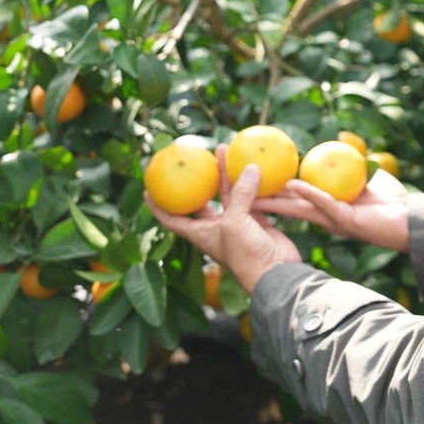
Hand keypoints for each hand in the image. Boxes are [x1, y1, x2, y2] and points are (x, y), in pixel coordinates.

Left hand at [145, 145, 300, 293]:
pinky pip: (251, 198)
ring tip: (224, 151)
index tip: (148, 190)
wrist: (275, 272)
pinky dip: (252, 184)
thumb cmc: (246, 254)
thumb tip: (250, 167)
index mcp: (200, 233)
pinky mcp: (256, 221)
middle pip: (203, 199)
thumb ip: (241, 194)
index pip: (172, 219)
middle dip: (199, 179)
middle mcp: (215, 228)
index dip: (158, 207)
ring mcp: (237, 224)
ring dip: (227, 175)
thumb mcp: (235, 223)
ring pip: (229, 194)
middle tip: (196, 159)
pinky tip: (252, 166)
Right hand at [253, 169, 410, 252]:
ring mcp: (334, 219)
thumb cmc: (390, 199)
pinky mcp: (346, 220)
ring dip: (277, 199)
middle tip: (238, 191)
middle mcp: (325, 216)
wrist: (411, 219)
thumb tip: (337, 145)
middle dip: (264, 201)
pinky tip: (293, 185)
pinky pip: (324, 204)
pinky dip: (309, 193)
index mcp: (326, 207)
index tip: (253, 180)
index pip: (294, 199)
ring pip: (299, 209)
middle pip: (288, 208)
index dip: (273, 191)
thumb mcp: (365, 176)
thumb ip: (348, 164)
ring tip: (255, 192)